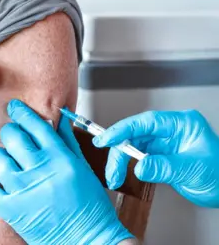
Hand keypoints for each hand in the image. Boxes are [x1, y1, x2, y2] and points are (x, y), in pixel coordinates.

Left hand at [0, 99, 132, 244]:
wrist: (87, 240)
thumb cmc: (90, 207)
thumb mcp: (83, 168)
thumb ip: (67, 141)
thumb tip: (58, 118)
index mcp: (61, 158)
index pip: (35, 125)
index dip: (21, 112)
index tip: (14, 108)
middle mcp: (41, 171)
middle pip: (12, 137)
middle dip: (10, 133)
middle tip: (12, 137)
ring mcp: (23, 190)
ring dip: (0, 156)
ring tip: (7, 161)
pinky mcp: (10, 209)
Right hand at [94, 110, 218, 207]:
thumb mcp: (192, 169)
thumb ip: (163, 167)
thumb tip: (139, 166)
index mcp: (182, 124)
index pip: (146, 122)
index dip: (122, 129)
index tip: (106, 139)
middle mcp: (171, 131)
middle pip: (136, 135)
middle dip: (119, 151)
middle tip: (111, 168)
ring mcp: (166, 144)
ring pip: (134, 147)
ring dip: (121, 162)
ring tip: (115, 177)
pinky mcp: (161, 157)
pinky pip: (139, 158)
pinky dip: (128, 167)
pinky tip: (123, 175)